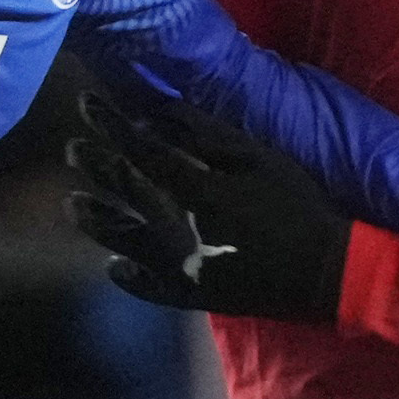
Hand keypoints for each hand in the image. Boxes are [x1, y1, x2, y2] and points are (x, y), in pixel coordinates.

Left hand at [62, 90, 349, 321]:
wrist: (326, 273)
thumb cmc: (297, 206)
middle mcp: (175, 227)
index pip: (140, 149)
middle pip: (124, 191)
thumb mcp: (258, 159)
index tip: (86, 102)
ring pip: (121, 239)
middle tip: (72, 149)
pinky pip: (145, 287)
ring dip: (95, 219)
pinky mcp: (187, 296)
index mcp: (194, 188)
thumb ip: (206, 137)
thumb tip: (158, 116)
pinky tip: (114, 266)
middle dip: (95, 165)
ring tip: (73, 204)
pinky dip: (126, 275)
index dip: (110, 124)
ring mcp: (176, 267)